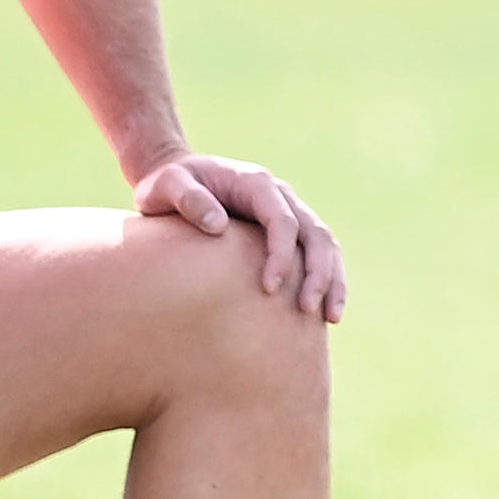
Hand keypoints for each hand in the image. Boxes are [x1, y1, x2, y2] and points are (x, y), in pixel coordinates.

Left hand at [132, 151, 346, 321]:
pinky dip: (327, 279)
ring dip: (332, 279)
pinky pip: (316, 253)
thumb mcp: (167, 185)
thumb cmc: (167, 184)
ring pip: (325, 244)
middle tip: (307, 309)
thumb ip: (188, 199)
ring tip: (331, 318)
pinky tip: (323, 312)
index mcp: (255, 183)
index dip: (282, 254)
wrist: (174, 180)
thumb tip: (218, 227)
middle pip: (315, 233)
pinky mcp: (285, 231)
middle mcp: (279, 195)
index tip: (269, 288)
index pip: (283, 220)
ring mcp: (287, 211)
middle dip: (318, 272)